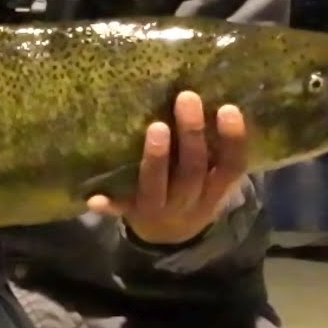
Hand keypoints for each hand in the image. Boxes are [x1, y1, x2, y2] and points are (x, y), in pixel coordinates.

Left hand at [87, 90, 247, 245]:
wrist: (170, 237)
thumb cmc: (193, 190)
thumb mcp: (211, 177)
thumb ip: (213, 146)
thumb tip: (211, 90)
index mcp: (214, 189)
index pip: (231, 165)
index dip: (233, 140)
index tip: (228, 108)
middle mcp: (190, 200)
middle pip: (192, 171)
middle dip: (191, 135)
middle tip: (186, 97)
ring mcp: (159, 209)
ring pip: (158, 187)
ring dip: (157, 159)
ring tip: (156, 127)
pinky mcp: (132, 214)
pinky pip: (121, 210)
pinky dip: (110, 205)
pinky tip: (94, 198)